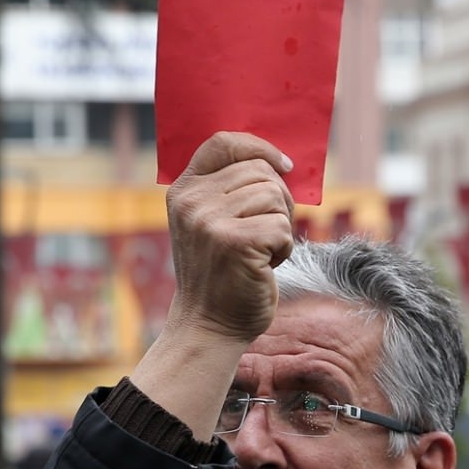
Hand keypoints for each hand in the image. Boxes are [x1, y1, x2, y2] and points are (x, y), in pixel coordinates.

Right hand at [165, 132, 295, 344]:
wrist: (209, 325)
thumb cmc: (221, 275)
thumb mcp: (211, 224)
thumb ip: (230, 191)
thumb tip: (280, 162)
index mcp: (184, 191)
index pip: (224, 143)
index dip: (260, 147)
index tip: (285, 166)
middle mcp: (193, 202)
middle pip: (260, 171)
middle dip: (278, 200)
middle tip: (267, 233)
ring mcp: (211, 222)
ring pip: (275, 197)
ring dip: (280, 227)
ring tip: (260, 251)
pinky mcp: (236, 242)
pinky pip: (282, 227)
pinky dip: (284, 248)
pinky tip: (265, 266)